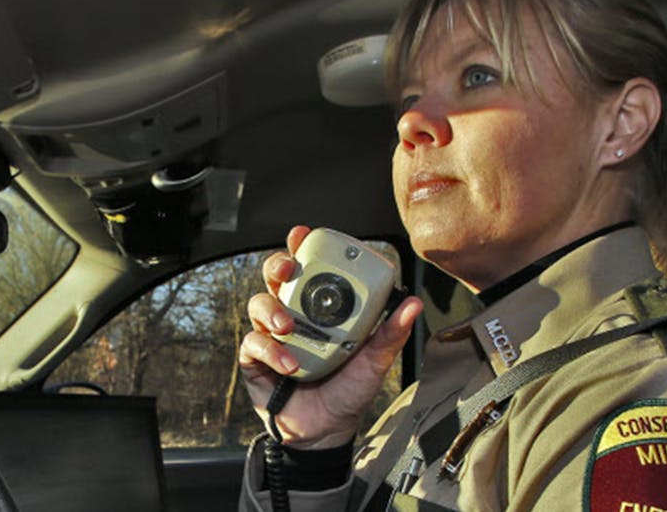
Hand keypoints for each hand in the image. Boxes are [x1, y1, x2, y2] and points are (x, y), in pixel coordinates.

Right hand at [238, 226, 422, 449]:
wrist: (326, 431)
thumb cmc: (349, 391)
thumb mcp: (374, 361)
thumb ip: (390, 333)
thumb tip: (413, 303)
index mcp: (320, 308)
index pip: (309, 268)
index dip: (302, 247)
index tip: (303, 234)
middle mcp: (293, 314)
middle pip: (276, 276)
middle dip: (279, 264)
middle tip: (291, 269)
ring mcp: (272, 335)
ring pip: (259, 303)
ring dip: (273, 310)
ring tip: (289, 328)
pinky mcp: (256, 359)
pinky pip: (253, 343)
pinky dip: (271, 350)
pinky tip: (290, 365)